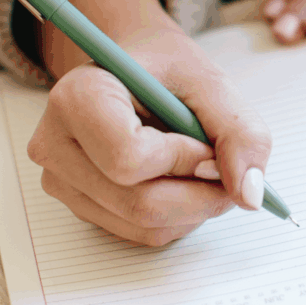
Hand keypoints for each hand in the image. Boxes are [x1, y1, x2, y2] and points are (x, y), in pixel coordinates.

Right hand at [28, 0, 271, 245]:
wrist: (132, 72)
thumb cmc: (164, 71)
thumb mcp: (209, 83)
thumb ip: (239, 132)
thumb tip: (250, 194)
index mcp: (77, 98)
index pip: (129, 158)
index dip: (183, 161)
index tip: (208, 144)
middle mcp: (55, 144)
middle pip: (138, 203)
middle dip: (199, 195)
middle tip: (226, 172)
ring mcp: (61, 181)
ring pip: (143, 227)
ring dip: (192, 209)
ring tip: (202, 171)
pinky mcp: (78, 205)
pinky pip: (138, 234)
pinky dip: (176, 217)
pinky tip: (181, 183)